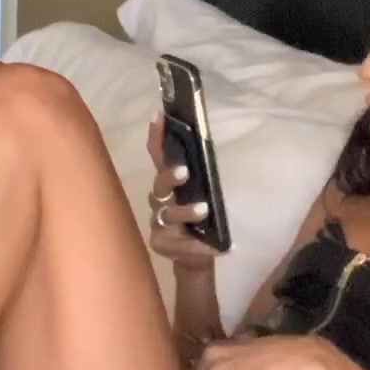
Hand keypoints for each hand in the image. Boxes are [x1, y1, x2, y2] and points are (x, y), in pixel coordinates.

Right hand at [145, 112, 218, 270]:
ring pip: (168, 215)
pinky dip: (196, 245)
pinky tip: (213, 247)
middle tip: (184, 172)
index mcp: (169, 183)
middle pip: (159, 185)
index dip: (156, 137)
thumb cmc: (201, 217)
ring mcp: (157, 223)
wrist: (198, 252)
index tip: (159, 117)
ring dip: (186, 212)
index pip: (159, 156)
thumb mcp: (203, 192)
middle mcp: (159, 200)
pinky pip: (178, 244)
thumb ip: (200, 174)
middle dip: (170, 176)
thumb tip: (206, 143)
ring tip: (204, 210)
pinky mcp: (160, 245)